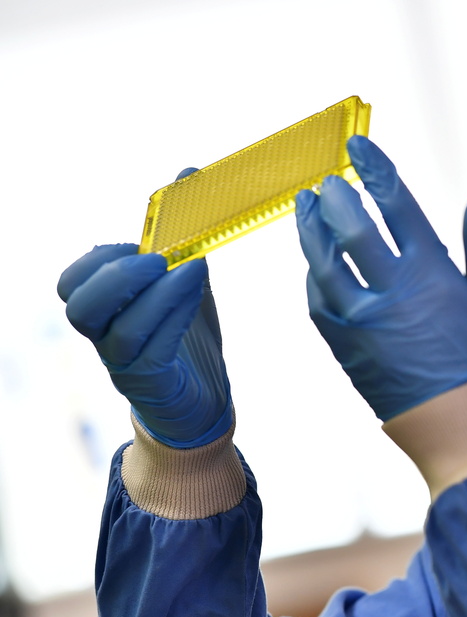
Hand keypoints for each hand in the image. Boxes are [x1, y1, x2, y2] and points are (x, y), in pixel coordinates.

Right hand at [58, 170, 232, 447]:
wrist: (200, 399)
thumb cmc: (184, 335)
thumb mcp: (182, 279)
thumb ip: (181, 235)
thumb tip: (188, 174)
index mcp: (104, 310)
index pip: (71, 282)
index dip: (99, 259)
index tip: (141, 244)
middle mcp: (104, 338)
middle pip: (79, 308)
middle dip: (115, 276)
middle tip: (157, 258)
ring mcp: (124, 365)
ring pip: (116, 333)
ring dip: (154, 294)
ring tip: (188, 269)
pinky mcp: (152, 385)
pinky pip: (152, 353)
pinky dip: (174, 317)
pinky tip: (197, 294)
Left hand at [297, 135, 466, 421]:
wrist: (461, 422)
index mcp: (432, 274)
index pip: (394, 206)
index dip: (375, 170)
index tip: (359, 147)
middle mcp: (390, 292)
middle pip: (349, 227)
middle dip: (335, 196)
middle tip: (328, 181)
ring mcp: (361, 320)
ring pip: (322, 261)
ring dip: (310, 229)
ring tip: (305, 207)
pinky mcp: (343, 346)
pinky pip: (317, 301)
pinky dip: (313, 275)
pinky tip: (314, 261)